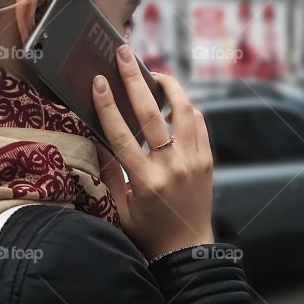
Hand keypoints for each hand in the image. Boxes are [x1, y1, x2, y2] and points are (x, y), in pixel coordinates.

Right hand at [92, 45, 214, 260]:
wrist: (187, 250)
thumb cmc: (148, 233)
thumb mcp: (119, 209)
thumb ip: (108, 174)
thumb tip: (96, 137)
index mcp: (145, 182)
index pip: (122, 135)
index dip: (107, 105)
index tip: (99, 81)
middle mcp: (172, 168)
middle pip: (151, 114)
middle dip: (135, 79)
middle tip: (125, 54)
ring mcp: (193, 162)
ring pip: (183, 112)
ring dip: (169, 88)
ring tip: (155, 74)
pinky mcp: (207, 161)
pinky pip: (199, 124)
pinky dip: (186, 108)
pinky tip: (173, 102)